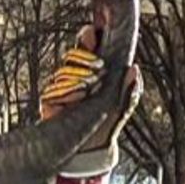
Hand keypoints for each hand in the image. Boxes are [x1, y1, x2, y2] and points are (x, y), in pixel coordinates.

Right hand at [40, 25, 141, 154]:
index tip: (92, 33)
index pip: (89, 46)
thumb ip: (130, 90)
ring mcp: (62, 88)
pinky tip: (75, 100)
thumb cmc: (107, 125)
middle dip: (84, 56)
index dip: (89, 37)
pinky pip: (52, 90)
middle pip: (73, 53)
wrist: (90, 150)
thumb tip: (134, 69)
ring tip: (89, 89)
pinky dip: (66, 93)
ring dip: (77, 77)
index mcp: (95, 72)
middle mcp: (77, 76)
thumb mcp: (122, 108)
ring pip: (63, 71)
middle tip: (98, 68)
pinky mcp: (50, 101)